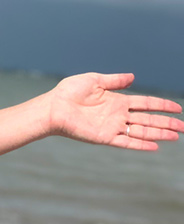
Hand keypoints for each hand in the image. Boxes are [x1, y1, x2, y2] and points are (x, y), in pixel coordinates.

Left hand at [48, 72, 182, 149]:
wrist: (53, 107)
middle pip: (148, 119)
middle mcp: (117, 115)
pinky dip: (140, 144)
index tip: (178, 108)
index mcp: (117, 100)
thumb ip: (115, 80)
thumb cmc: (69, 93)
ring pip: (141, 131)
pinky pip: (126, 141)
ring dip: (159, 134)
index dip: (162, 106)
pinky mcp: (104, 137)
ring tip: (176, 136)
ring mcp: (112, 126)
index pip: (146, 103)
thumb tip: (133, 77)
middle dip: (166, 123)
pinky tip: (155, 146)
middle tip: (183, 127)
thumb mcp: (95, 80)